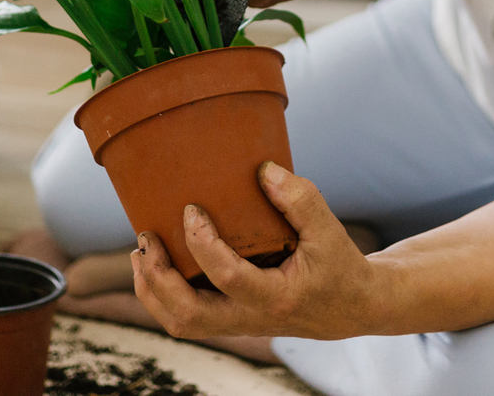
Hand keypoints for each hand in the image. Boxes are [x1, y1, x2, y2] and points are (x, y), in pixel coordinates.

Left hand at [131, 162, 387, 340]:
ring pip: (182, 324)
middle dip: (158, 278)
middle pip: (189, 315)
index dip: (202, 244)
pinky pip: (188, 319)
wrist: (351, 307)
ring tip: (142, 253)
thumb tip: (262, 168)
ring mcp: (239, 324)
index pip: (228, 277)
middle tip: (146, 239)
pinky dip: (163, 296)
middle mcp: (252, 318)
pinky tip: (157, 266)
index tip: (191, 210)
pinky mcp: (232, 320)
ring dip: (153, 291)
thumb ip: (299, 199)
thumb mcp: (329, 230)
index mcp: (277, 298)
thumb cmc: (339, 265)